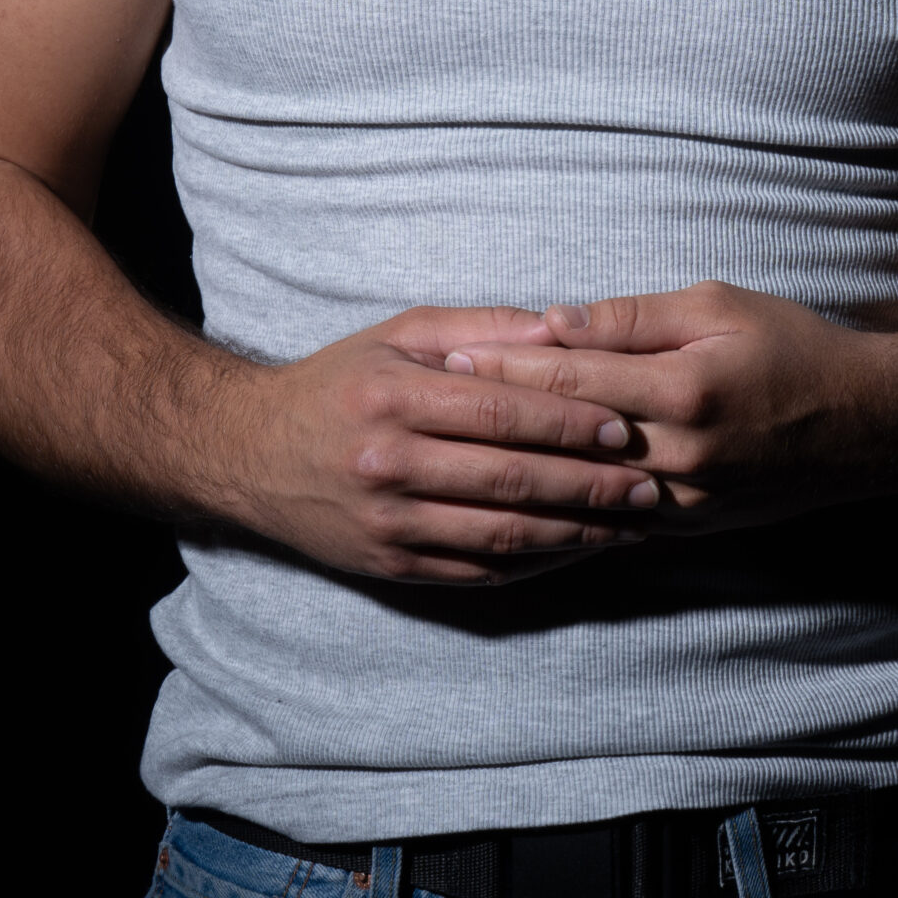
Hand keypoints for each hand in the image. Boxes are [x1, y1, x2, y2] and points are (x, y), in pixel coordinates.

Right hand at [242, 304, 661, 585]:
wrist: (249, 454)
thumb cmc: (338, 382)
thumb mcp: (399, 334)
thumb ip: (482, 327)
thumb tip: (562, 326)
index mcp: (395, 397)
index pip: (501, 413)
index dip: (569, 422)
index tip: (625, 426)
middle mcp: (389, 464)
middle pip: (510, 478)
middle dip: (589, 483)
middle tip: (649, 483)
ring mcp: (389, 524)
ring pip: (501, 534)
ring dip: (575, 531)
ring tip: (630, 522)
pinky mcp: (391, 567)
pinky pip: (478, 571)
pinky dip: (536, 563)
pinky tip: (578, 548)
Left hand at [444, 282, 897, 534]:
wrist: (870, 427)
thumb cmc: (796, 347)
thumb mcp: (719, 306)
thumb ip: (634, 318)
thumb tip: (557, 319)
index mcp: (685, 390)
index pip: (576, 375)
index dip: (507, 364)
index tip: (448, 356)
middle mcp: (680, 455)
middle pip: (565, 438)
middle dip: (492, 421)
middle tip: (428, 408)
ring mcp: (684, 501)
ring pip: (579, 490)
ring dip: (516, 474)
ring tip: (455, 460)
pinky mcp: (688, 525)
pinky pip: (610, 522)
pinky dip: (560, 512)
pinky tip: (517, 507)